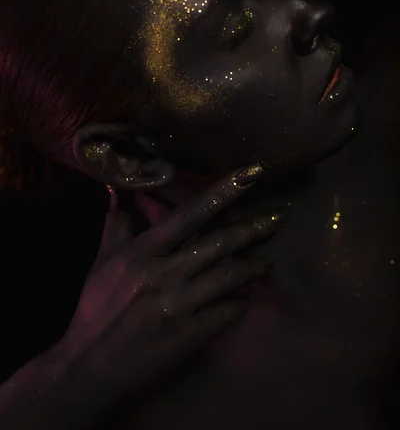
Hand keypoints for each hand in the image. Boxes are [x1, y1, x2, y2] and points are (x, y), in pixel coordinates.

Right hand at [61, 165, 281, 413]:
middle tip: (279, 218)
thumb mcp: (101, 263)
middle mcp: (163, 273)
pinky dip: (240, 305)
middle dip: (253, 228)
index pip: (190, 213)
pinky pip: (225, 313)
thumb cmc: (94, 310)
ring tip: (267, 263)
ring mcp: (177, 305)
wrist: (87, 368)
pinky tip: (246, 301)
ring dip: (253, 267)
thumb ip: (116, 225)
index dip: (224, 191)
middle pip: (219, 243)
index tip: (252, 174)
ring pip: (228, 276)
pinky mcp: (186, 336)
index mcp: (142, 251)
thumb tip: (112, 191)